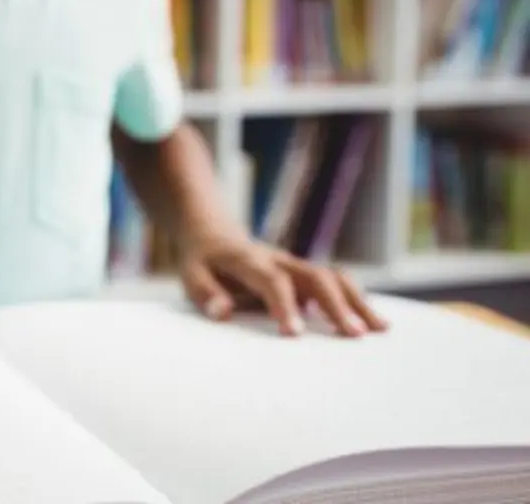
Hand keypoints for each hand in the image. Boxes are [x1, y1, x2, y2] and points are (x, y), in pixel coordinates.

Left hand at [180, 234, 388, 336]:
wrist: (213, 235)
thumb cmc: (203, 263)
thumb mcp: (191, 277)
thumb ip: (206, 294)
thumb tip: (222, 312)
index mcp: (248, 261)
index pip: (272, 281)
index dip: (284, 305)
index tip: (294, 335)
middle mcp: (278, 260)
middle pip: (314, 276)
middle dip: (336, 305)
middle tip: (355, 335)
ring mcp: (294, 265)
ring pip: (332, 277)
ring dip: (356, 302)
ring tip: (379, 330)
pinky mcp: (304, 273)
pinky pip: (335, 281)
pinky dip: (355, 299)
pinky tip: (373, 322)